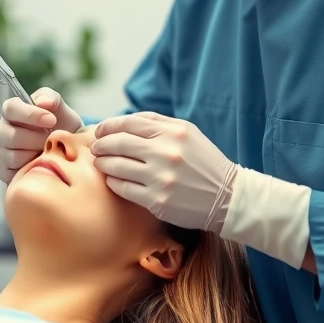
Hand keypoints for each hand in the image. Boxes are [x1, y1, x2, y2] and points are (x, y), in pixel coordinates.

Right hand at [0, 88, 82, 183]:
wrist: (68, 153)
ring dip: (36, 154)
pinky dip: (32, 169)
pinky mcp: (4, 172)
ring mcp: (1, 153)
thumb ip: (52, 99)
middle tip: (51, 139)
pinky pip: (15, 173)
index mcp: (12, 111)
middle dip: (37, 138)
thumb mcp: (62, 111)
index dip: (30, 114)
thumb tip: (43, 102)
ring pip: (13, 156)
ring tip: (47, 150)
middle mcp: (1, 131)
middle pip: (10, 135)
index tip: (51, 120)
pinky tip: (41, 162)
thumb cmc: (62, 128)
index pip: (10, 108)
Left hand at [91, 111, 237, 230]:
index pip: (128, 123)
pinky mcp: (157, 201)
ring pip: (116, 166)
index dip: (108, 126)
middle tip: (96, 148)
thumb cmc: (203, 162)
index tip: (99, 131)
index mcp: (174, 132)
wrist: (228, 196)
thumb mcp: (187, 133)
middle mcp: (166, 153)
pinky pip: (123, 188)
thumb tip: (122, 121)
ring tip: (101, 163)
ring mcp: (161, 178)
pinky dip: (113, 182)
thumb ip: (156, 123)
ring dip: (103, 163)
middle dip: (101, 145)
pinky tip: (113, 179)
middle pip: (118, 143)